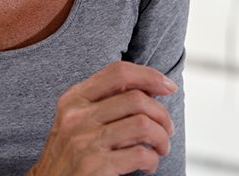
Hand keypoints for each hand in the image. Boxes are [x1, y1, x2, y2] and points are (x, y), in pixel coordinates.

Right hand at [29, 61, 178, 175]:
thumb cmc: (70, 155)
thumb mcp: (77, 120)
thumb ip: (105, 102)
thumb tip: (150, 88)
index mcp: (74, 99)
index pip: (118, 72)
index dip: (149, 75)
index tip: (168, 87)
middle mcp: (76, 116)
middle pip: (137, 99)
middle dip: (162, 115)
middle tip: (167, 130)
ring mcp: (83, 141)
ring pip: (143, 124)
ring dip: (161, 138)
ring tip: (160, 148)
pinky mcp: (93, 166)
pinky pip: (139, 154)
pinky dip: (152, 160)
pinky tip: (148, 165)